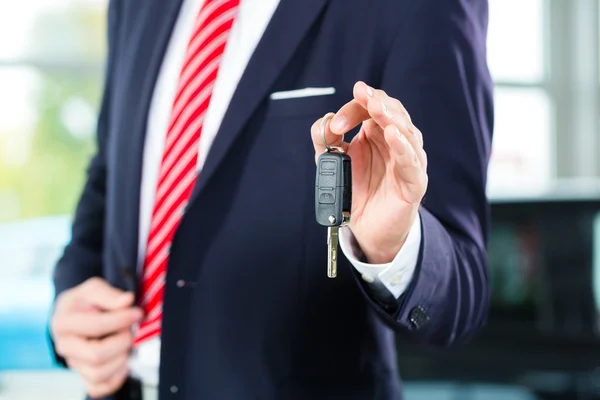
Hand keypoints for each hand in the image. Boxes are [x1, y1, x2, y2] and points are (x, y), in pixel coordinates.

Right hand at [51, 277, 142, 398]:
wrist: (75, 314)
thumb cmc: (85, 301)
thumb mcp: (93, 288)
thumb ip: (109, 294)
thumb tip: (127, 300)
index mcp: (63, 323)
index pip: (95, 326)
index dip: (121, 319)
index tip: (137, 312)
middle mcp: (65, 347)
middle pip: (96, 355)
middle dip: (121, 342)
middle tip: (131, 330)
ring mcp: (74, 364)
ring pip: (98, 374)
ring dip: (121, 359)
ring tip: (127, 344)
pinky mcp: (83, 376)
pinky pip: (99, 388)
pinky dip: (116, 378)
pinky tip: (123, 360)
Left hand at [311, 81, 427, 263]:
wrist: (367, 228)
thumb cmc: (357, 191)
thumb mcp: (333, 162)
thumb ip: (325, 141)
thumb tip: (325, 123)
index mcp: (377, 132)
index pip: (371, 107)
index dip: (353, 109)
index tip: (335, 124)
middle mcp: (396, 141)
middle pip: (392, 111)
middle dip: (375, 102)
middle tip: (362, 95)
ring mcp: (408, 159)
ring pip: (405, 131)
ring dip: (390, 117)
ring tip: (377, 108)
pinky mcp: (414, 181)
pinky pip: (410, 161)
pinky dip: (402, 146)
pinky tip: (391, 134)